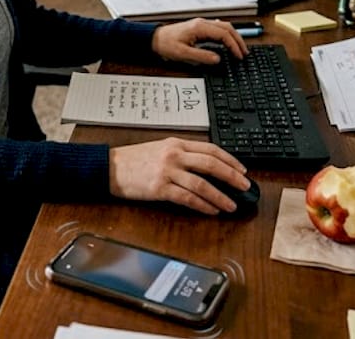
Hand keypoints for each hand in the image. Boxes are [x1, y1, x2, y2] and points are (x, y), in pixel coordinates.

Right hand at [108, 138, 249, 214]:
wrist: (109, 168)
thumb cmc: (133, 160)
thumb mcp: (160, 148)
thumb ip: (182, 154)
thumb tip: (207, 167)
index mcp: (176, 143)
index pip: (211, 149)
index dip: (230, 160)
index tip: (242, 169)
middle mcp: (174, 155)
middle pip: (211, 164)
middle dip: (232, 177)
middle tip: (245, 186)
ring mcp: (167, 171)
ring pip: (202, 184)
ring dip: (220, 196)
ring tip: (231, 205)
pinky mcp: (160, 188)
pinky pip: (187, 198)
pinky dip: (202, 205)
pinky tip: (211, 210)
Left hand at [151, 17, 246, 64]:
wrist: (155, 38)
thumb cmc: (166, 44)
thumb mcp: (183, 54)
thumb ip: (202, 56)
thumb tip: (217, 59)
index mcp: (200, 28)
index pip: (224, 34)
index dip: (234, 45)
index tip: (239, 56)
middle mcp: (202, 23)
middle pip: (228, 28)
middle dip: (238, 40)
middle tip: (244, 53)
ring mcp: (201, 24)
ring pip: (224, 27)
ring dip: (234, 37)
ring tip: (239, 48)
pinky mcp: (199, 28)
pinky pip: (218, 28)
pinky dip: (226, 35)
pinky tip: (228, 42)